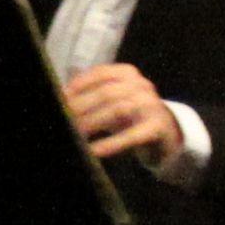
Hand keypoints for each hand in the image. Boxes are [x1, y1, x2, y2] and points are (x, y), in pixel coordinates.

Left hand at [64, 63, 180, 164]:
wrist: (166, 133)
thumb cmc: (129, 115)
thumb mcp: (110, 102)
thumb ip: (89, 98)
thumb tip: (59, 101)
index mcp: (128, 74)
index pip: (99, 74)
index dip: (78, 86)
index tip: (60, 99)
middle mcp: (141, 85)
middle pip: (106, 92)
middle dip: (81, 106)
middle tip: (63, 119)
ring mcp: (152, 105)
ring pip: (118, 109)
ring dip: (93, 122)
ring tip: (75, 134)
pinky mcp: (158, 127)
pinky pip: (132, 136)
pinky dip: (111, 143)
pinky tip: (94, 151)